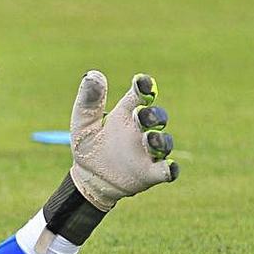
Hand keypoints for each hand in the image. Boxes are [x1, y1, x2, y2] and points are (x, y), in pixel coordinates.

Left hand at [69, 71, 178, 211]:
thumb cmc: (88, 145)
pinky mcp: (151, 173)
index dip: (144, 87)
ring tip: (148, 138)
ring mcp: (148, 151)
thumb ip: (89, 101)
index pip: (140, 95)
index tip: (141, 82)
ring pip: (164, 142)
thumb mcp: (83, 122)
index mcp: (126, 113)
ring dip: (159, 140)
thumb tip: (92, 75)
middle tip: (141, 114)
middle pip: (156, 117)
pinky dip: (170, 169)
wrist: (88, 178)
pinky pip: (166, 170)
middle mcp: (141, 130)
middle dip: (152, 115)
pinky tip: (169, 168)